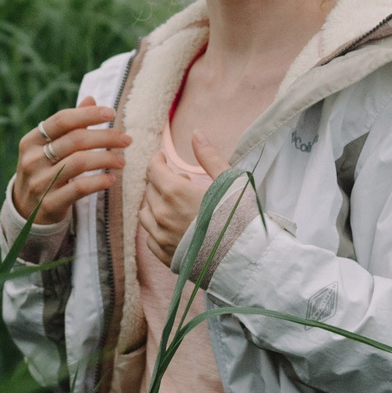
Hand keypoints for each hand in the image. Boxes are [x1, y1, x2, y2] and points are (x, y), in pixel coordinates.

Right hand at [12, 102, 127, 226]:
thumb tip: (91, 99)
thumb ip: (69, 125)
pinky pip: (79, 189)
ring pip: (78, 163)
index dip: (88, 114)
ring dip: (106, 159)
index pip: (61, 120)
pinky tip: (111, 179)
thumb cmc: (44, 172)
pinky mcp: (49, 203)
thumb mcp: (49, 148)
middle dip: (105, 137)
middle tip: (126, 139)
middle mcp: (32, 160)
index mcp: (31, 141)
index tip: (111, 113)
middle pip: (74, 140)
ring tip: (122, 161)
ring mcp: (39, 182)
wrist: (26, 212)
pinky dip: (98, 182)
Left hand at [141, 131, 229, 264]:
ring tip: (176, 204)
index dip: (158, 161)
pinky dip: (156, 227)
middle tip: (182, 182)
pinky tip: (172, 225)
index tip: (163, 158)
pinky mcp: (165, 256)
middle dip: (162, 181)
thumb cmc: (240, 218)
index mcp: (175, 193)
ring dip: (156, 203)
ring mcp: (162, 238)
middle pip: (150, 190)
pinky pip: (149, 237)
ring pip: (146, 213)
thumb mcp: (229, 181)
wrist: (246, 258)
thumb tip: (196, 134)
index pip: (154, 170)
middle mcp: (162, 215)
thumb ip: (208, 157)